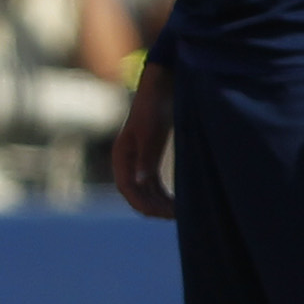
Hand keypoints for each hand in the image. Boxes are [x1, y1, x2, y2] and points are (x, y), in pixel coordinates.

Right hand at [111, 58, 173, 217]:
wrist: (164, 87)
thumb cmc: (155, 106)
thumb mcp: (150, 132)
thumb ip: (145, 158)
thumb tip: (138, 183)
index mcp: (121, 155)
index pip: (126, 188)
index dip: (142, 204)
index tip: (162, 214)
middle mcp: (127, 162)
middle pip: (136, 194)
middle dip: (155, 207)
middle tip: (178, 216)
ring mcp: (139, 162)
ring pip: (146, 193)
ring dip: (161, 204)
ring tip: (182, 212)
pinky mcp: (152, 159)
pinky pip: (155, 186)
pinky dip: (165, 196)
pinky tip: (180, 202)